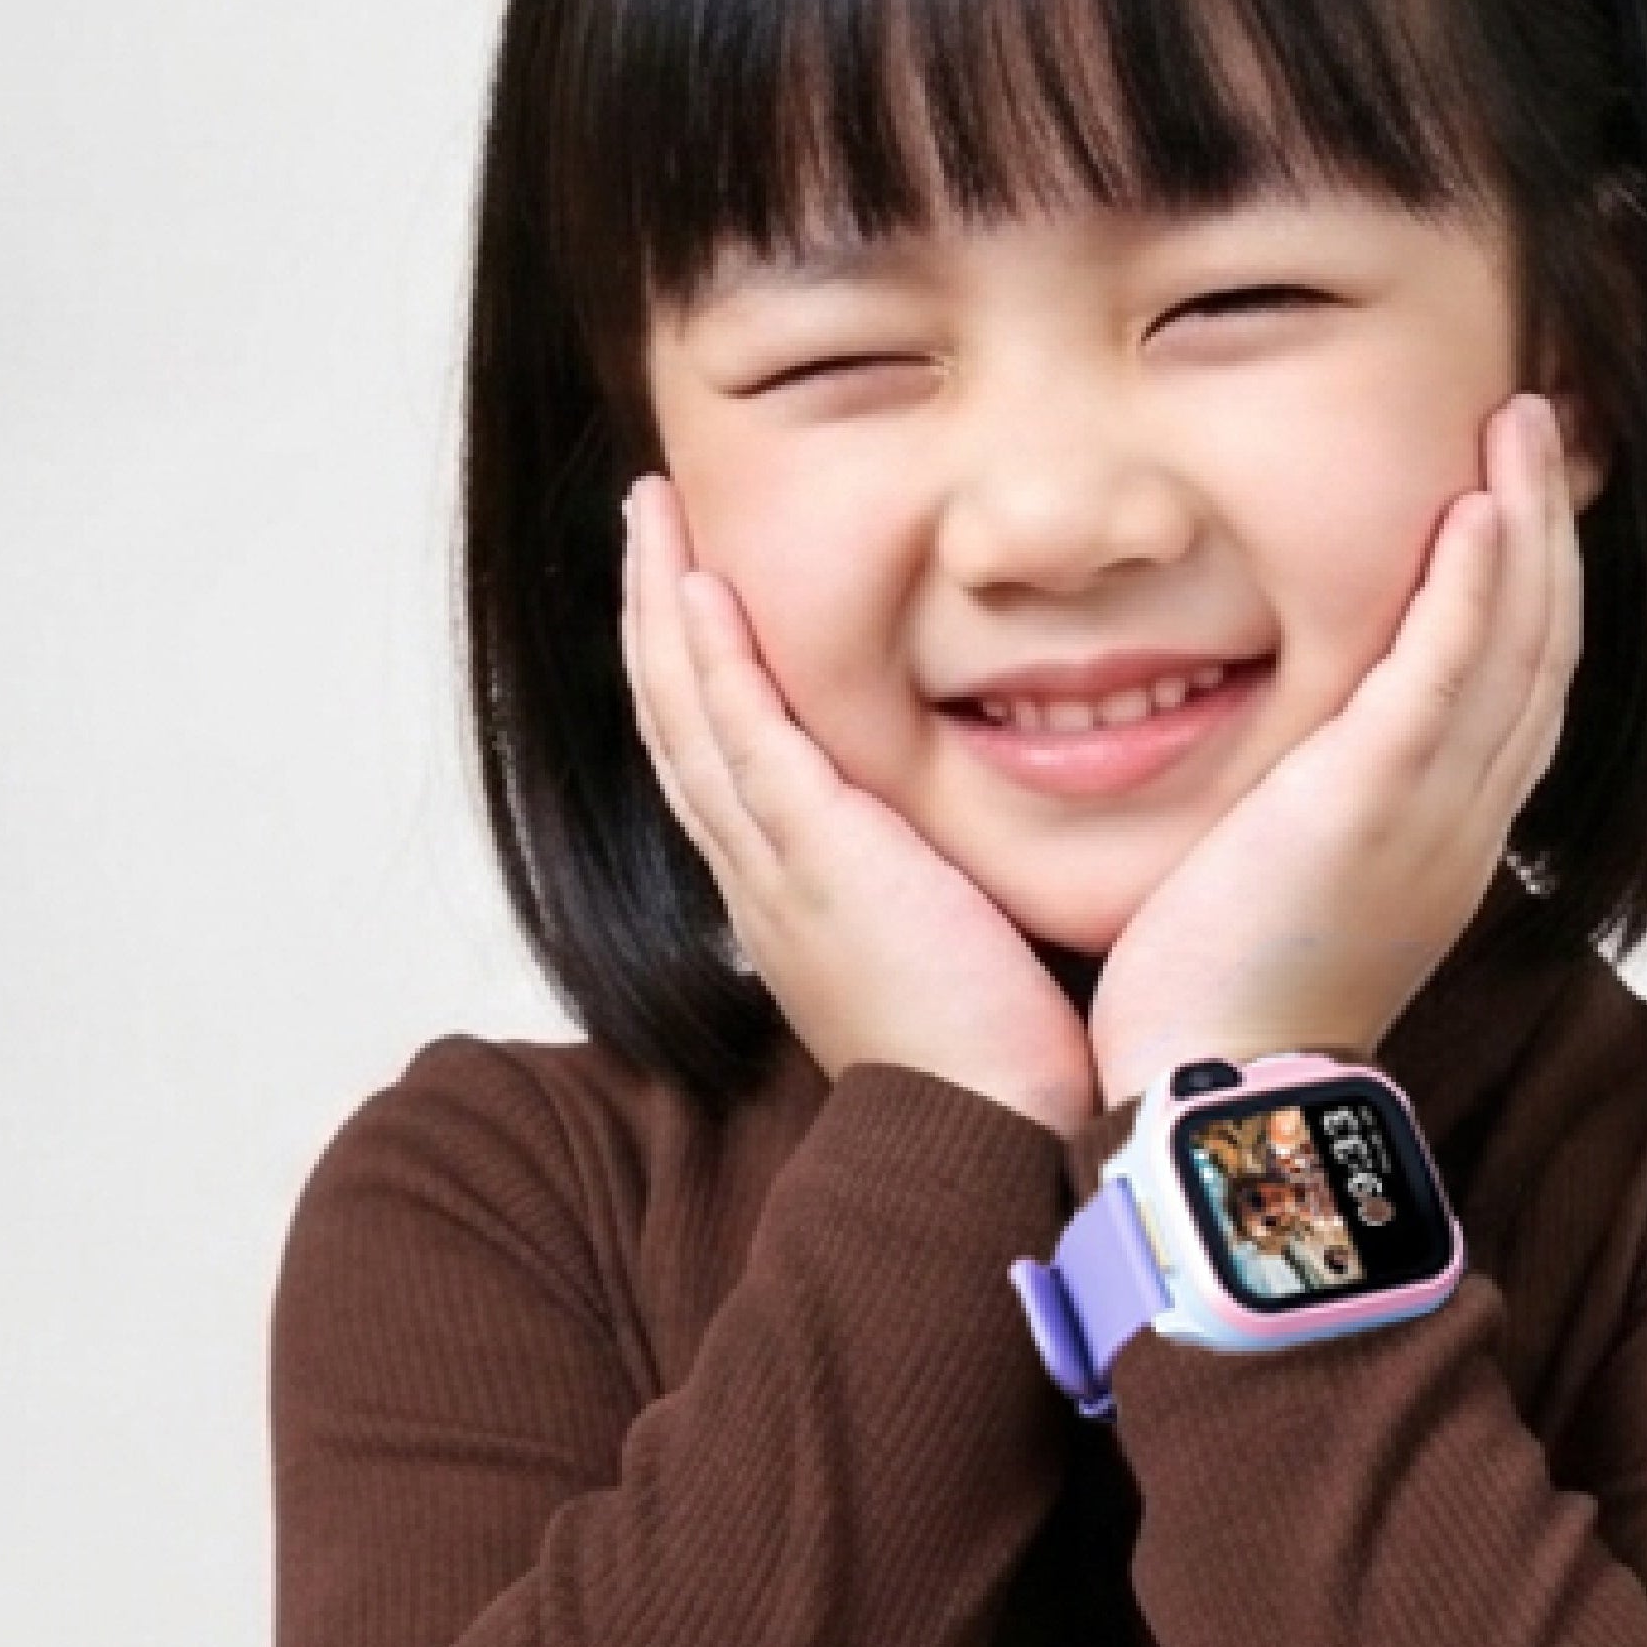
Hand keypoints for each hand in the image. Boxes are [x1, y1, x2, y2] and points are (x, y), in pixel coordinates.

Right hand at [620, 473, 1101, 1140]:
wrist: (996, 1138)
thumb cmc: (999, 1064)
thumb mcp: (951, 954)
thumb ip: (941, 890)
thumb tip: (971, 849)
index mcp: (788, 898)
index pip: (717, 760)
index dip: (693, 668)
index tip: (691, 585)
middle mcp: (760, 877)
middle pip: (675, 720)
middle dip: (651, 612)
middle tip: (646, 515)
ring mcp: (777, 866)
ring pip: (687, 711)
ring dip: (660, 602)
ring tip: (651, 508)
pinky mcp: (818, 857)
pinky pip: (740, 734)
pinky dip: (711, 655)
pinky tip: (694, 580)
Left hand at [1088, 391, 1584, 1105]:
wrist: (1215, 1096)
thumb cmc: (1226, 1006)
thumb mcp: (1291, 889)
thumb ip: (1310, 815)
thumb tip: (1286, 771)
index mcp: (1443, 837)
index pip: (1513, 691)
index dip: (1530, 593)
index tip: (1518, 504)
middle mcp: (1462, 818)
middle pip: (1542, 651)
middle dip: (1548, 532)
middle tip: (1538, 428)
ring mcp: (1431, 810)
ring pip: (1517, 644)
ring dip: (1526, 524)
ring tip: (1522, 424)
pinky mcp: (1377, 804)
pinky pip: (1450, 673)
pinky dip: (1476, 587)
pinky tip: (1481, 508)